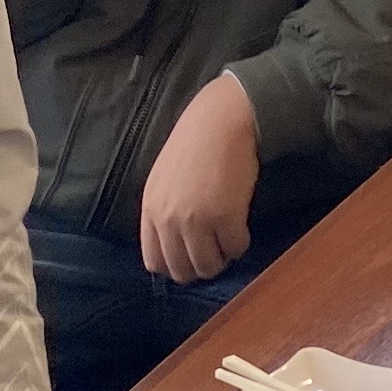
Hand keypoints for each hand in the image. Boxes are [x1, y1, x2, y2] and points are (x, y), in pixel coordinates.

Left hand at [139, 72, 260, 283]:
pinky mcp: (225, 217)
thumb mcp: (164, 180)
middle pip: (182, 270)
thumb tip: (175, 246)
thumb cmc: (195, 144)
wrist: (222, 120)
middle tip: (214, 250)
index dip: (176, 265)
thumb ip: (164, 212)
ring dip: (222, 257)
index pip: (155, 262)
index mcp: (150, 209)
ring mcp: (196, 220)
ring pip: (209, 266)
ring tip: (228, 238)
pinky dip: (240, 243)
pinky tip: (241, 226)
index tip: (191, 257)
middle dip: (200, 266)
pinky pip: (235, 249)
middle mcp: (168, 219)